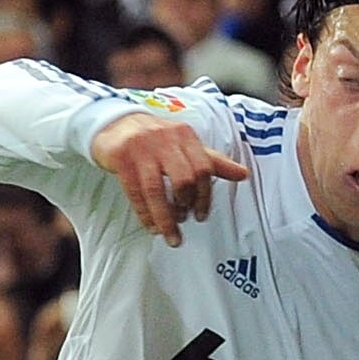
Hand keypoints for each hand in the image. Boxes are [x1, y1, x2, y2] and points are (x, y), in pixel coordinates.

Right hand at [89, 110, 246, 245]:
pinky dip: (145, 214)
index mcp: (185, 135)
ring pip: (157, 190)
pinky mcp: (121, 158)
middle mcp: (165, 139)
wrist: (114, 123)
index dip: (205, 196)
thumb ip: (212, 161)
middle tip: (184, 220)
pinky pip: (135, 192)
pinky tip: (152, 226)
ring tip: (171, 236)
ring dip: (166, 218)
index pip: (203, 168)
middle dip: (186, 206)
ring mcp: (141, 148)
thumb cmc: (155, 139)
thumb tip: (244, 174)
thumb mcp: (184, 144)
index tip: (201, 215)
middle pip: (183, 179)